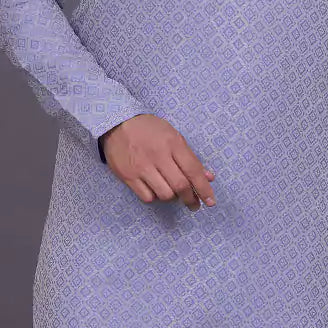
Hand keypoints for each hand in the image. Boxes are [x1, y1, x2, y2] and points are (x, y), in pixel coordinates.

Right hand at [101, 114, 215, 211]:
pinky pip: (147, 197)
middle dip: (191, 199)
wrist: (116, 123)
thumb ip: (190, 158)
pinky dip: (155, 197)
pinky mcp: (128, 176)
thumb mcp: (173, 136)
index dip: (204, 188)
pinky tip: (156, 190)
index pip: (193, 170)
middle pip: (180, 186)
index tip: (210, 201)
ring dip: (173, 198)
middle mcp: (158, 156)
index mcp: (173, 143)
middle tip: (194, 204)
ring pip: (165, 194)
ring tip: (173, 193)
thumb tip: (208, 177)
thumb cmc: (149, 129)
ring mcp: (141, 167)